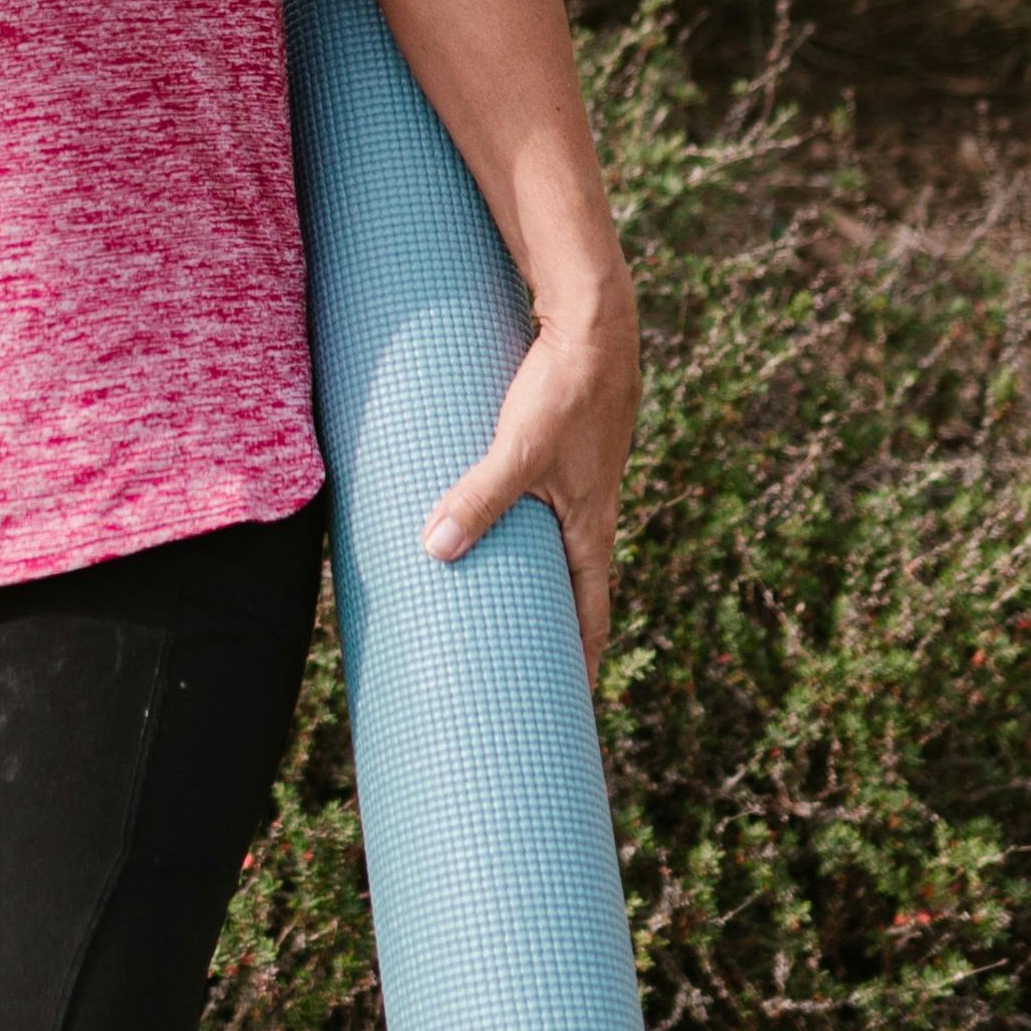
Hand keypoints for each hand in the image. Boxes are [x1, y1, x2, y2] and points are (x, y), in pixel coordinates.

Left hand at [420, 297, 643, 678]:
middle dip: (546, 630)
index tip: (566, 707)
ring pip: (554, 546)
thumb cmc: (566, 389)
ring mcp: (579, 482)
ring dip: (531, 576)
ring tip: (493, 602)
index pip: (591, 616)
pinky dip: (521, 528)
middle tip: (517, 669)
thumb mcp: (519, 450)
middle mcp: (590, 513)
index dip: (579, 663)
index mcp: (592, 530)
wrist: (595, 323)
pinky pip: (542, 506)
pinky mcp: (563, 450)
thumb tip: (435, 550)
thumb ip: (478, 497)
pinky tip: (488, 522)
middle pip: (570, 589)